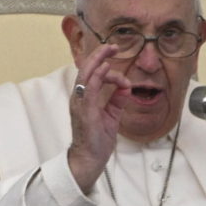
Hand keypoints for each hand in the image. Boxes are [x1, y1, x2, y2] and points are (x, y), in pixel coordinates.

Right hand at [67, 43, 131, 192]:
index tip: (123, 76)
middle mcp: (79, 98)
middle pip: (86, 69)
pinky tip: (106, 68)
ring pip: (86, 74)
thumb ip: (117, 101)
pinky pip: (89, 88)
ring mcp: (80, 103)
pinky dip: (97, 76)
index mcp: (85, 98)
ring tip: (109, 50)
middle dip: (99, 55)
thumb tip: (126, 87)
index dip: (106, 68)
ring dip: (98, 60)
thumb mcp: (112, 116)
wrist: (90, 159)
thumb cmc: (97, 139)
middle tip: (113, 46)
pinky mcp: (84, 111)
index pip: (93, 75)